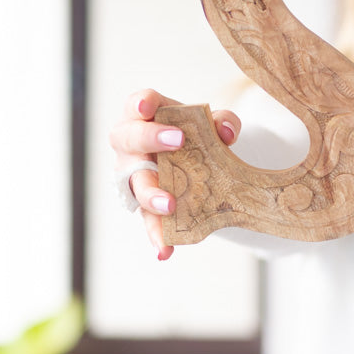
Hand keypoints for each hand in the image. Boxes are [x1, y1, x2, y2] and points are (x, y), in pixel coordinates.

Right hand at [107, 88, 240, 260]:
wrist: (195, 161)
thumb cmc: (195, 134)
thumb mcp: (213, 124)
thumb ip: (222, 121)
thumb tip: (226, 131)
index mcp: (145, 116)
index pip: (138, 103)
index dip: (141, 103)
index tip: (149, 106)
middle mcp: (131, 144)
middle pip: (128, 138)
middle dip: (149, 139)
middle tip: (177, 142)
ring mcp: (134, 175)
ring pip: (135, 183)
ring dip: (151, 194)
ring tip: (170, 205)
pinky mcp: (144, 204)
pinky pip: (147, 220)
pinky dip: (156, 235)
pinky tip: (165, 250)